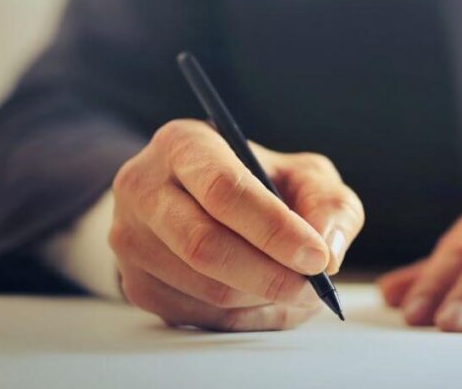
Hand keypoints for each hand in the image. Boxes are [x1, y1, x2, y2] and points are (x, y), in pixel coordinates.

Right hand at [109, 119, 363, 330]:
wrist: (197, 200)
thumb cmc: (260, 183)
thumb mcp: (302, 175)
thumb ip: (329, 204)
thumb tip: (329, 253)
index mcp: (184, 144)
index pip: (224, 190)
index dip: (274, 229)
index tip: (317, 257)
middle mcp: (144, 188)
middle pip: (205, 246)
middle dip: (270, 275)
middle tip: (314, 288)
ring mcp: (132, 240)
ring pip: (205, 289)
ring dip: (264, 300)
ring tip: (300, 291)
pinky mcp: (137, 285)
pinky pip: (200, 316)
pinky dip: (247, 317)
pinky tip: (270, 300)